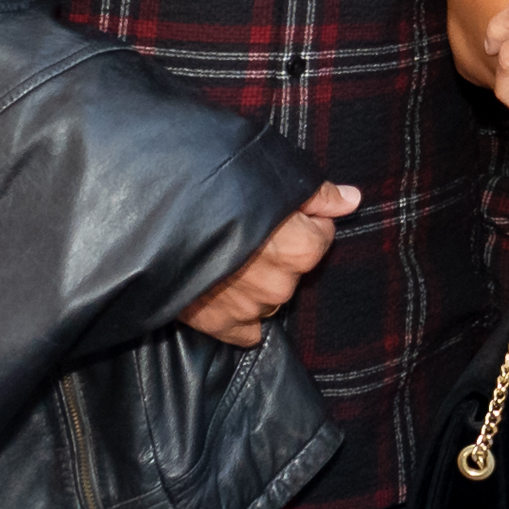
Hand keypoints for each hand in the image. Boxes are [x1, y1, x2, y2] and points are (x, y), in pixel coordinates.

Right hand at [181, 180, 358, 346]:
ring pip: (270, 294)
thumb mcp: (271, 179)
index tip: (274, 212)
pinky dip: (239, 313)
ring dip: (257, 280)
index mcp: (302, 249)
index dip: (300, 220)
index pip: (320, 235)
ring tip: (228, 256)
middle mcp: (282, 285)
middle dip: (278, 250)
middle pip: (294, 266)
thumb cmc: (216, 190)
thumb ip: (318, 195)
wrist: (156, 218)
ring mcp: (251, 309)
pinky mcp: (221, 325)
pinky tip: (222, 291)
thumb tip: (352, 200)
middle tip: (246, 231)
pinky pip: (246, 329)